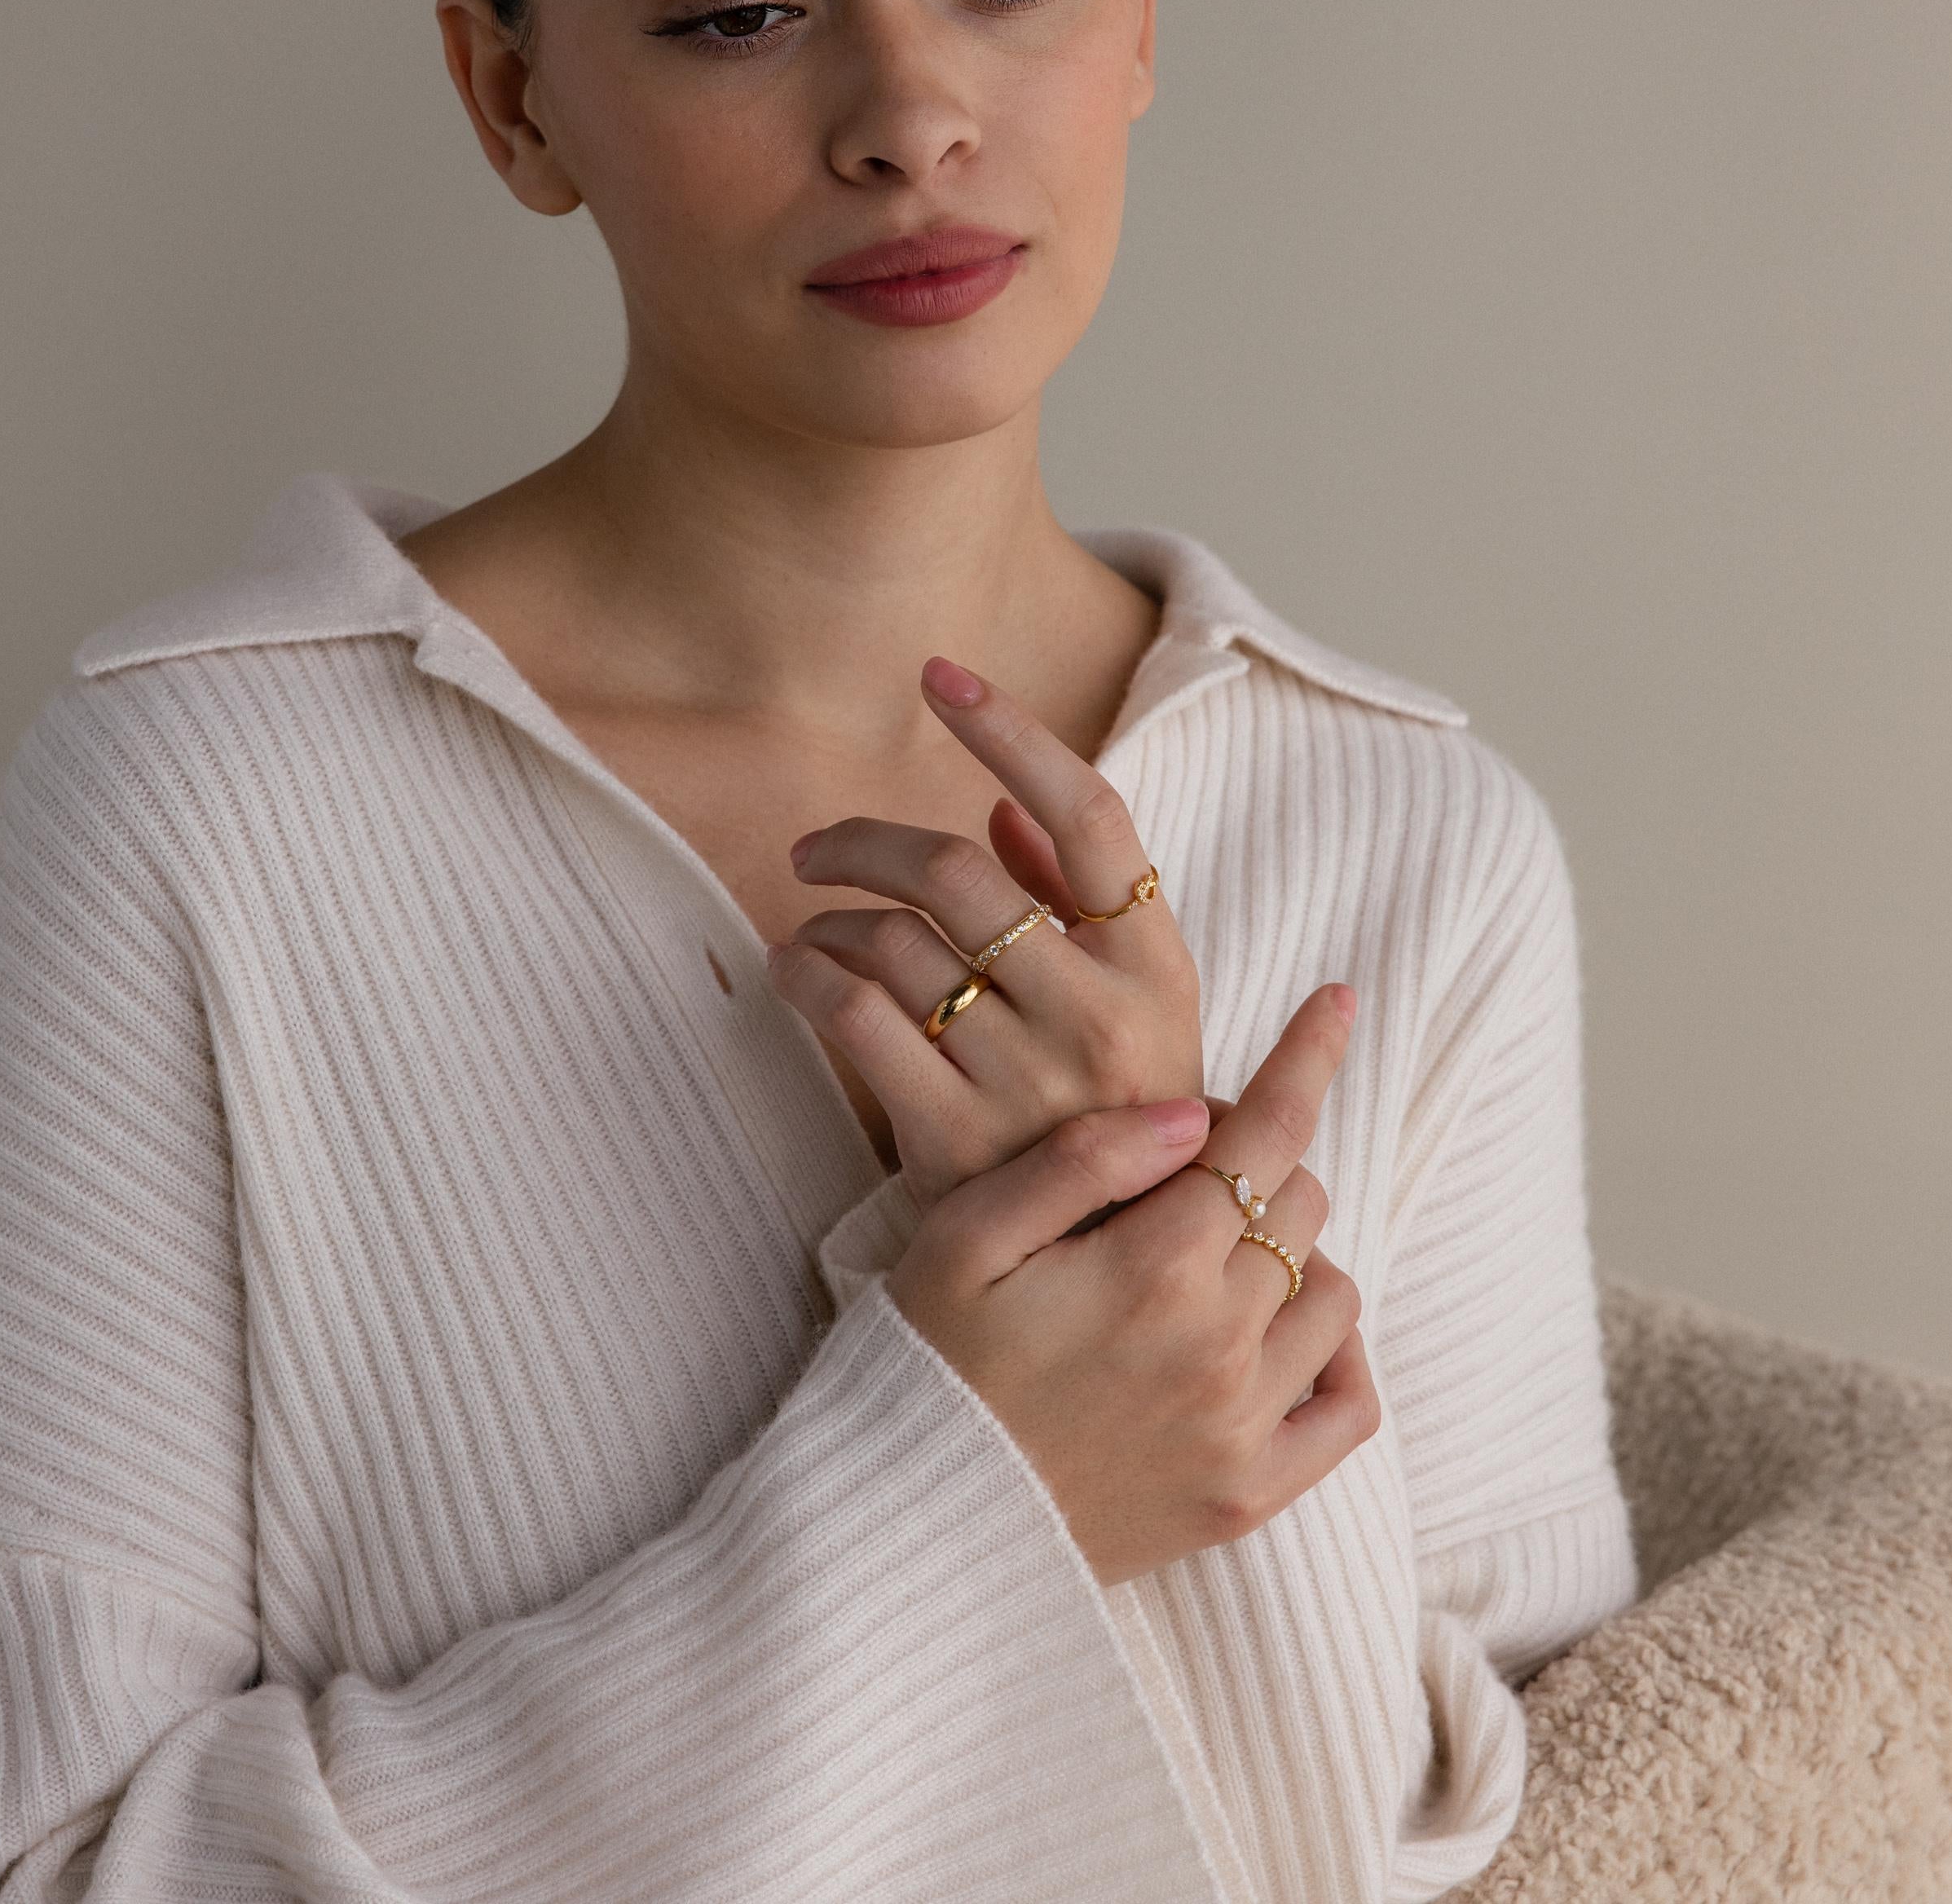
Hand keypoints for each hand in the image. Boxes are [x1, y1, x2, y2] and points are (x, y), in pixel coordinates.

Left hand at [764, 654, 1203, 1206]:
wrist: (1115, 1276)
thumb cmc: (1115, 1116)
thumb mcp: (1133, 1008)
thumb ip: (1076, 905)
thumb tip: (999, 814)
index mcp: (1157, 965)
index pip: (1089, 812)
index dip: (1011, 730)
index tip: (940, 674)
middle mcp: (1101, 1015)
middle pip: (958, 870)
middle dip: (866, 840)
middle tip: (817, 846)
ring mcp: (1029, 1083)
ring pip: (894, 941)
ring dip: (830, 915)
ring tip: (810, 926)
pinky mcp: (955, 1142)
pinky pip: (854, 1018)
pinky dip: (807, 975)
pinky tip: (794, 972)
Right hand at [888, 986, 1376, 1585]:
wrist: (915, 1524)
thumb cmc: (929, 1359)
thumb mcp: (966, 1238)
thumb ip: (1080, 1162)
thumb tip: (1192, 1114)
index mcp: (1152, 1266)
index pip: (1265, 1135)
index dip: (1307, 1057)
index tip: (1338, 1001)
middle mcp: (1219, 1345)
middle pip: (1298, 1203)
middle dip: (1256, 1164)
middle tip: (1182, 1174)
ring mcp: (1242, 1428)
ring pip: (1333, 1291)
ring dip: (1290, 1251)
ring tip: (1212, 1255)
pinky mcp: (1248, 1496)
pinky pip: (1349, 1407)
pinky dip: (1337, 1358)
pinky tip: (1283, 1335)